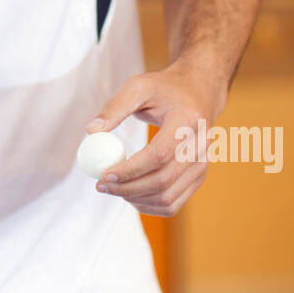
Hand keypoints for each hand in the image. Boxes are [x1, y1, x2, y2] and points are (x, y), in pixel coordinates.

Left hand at [85, 62, 226, 216]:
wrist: (198, 92)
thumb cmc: (165, 89)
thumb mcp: (138, 86)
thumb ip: (114, 107)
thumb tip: (91, 131)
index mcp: (187, 120)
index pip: (159, 154)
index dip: (130, 169)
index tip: (104, 174)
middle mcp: (201, 146)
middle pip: (163, 181)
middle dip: (128, 189)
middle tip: (101, 185)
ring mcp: (202, 164)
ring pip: (168, 198)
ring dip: (136, 200)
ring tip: (113, 189)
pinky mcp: (198, 177)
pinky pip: (173, 203)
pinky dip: (149, 206)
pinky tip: (130, 195)